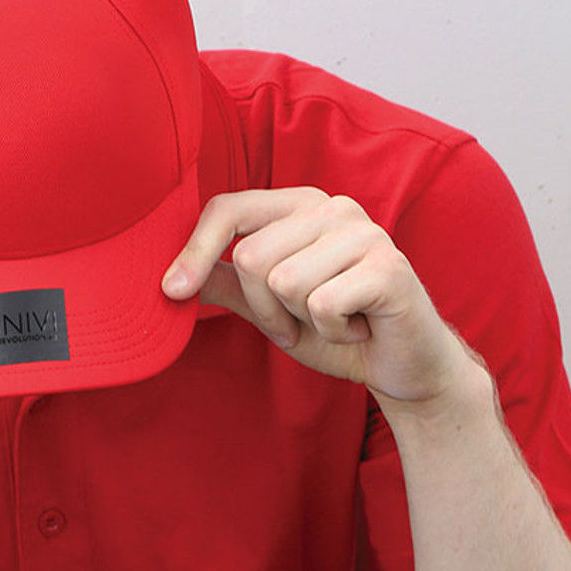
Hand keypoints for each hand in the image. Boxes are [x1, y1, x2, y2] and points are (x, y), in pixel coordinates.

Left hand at [161, 188, 469, 405]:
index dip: (194, 251)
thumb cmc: (335, 329)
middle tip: (301, 321)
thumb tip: (167, 277)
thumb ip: (225, 284)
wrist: (402, 365)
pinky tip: (358, 327)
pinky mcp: (389, 266)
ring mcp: (364, 232)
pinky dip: (332, 332)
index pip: (227, 208)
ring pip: (284, 283)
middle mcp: (332, 207)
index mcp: (299, 206)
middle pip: (250, 256)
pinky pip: (322, 304)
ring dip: (301, 321)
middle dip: (265, 309)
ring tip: (335, 321)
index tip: (172, 291)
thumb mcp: (267, 308)